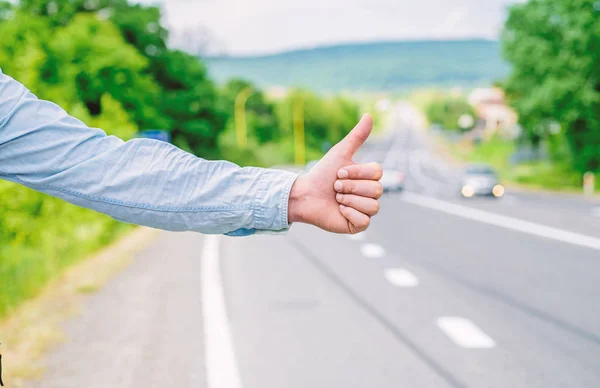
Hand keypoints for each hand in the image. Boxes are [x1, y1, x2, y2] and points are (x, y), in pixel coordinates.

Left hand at [288, 114, 382, 233]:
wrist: (305, 194)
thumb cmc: (322, 174)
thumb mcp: (340, 153)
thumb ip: (357, 136)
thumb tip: (369, 115)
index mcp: (368, 178)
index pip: (377, 173)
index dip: (357, 172)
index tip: (339, 173)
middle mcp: (369, 194)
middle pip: (376, 189)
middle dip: (351, 186)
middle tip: (335, 187)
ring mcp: (365, 210)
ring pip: (373, 205)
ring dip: (349, 199)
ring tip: (336, 198)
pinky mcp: (357, 225)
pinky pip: (365, 221)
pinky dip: (350, 213)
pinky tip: (339, 210)